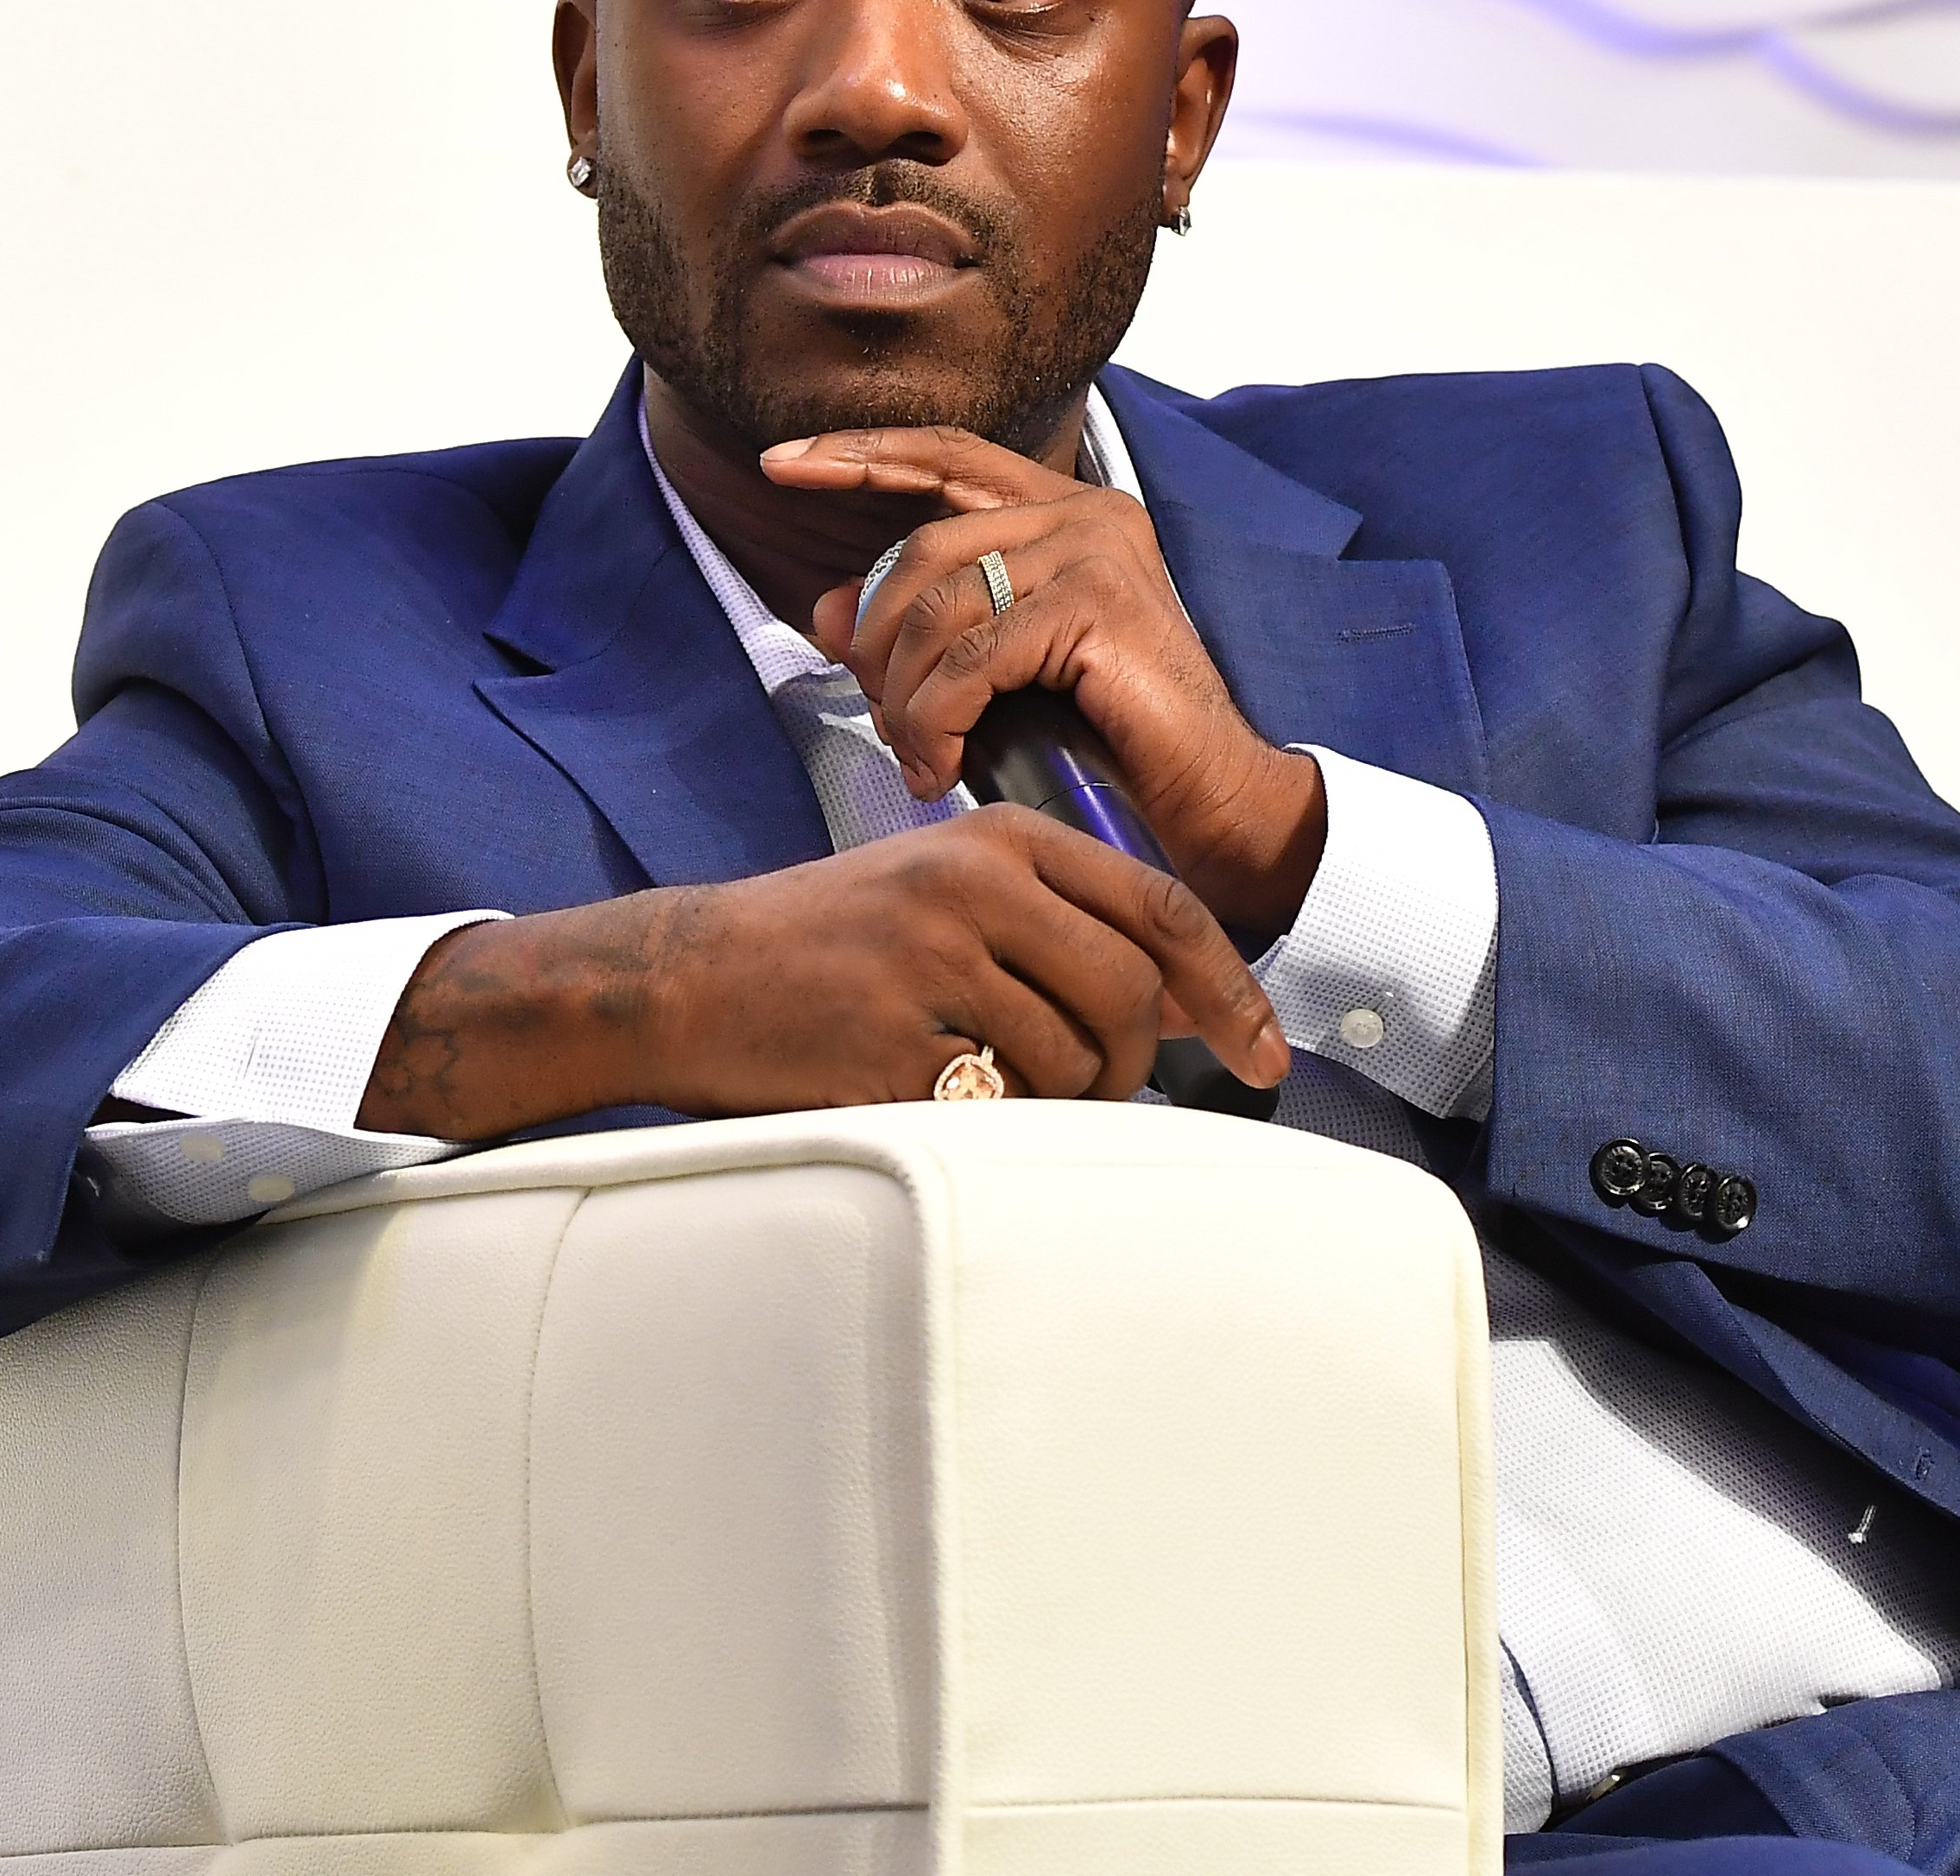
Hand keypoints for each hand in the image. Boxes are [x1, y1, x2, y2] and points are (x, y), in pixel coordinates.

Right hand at [356, 804, 1289, 1139]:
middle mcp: (973, 885)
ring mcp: (931, 961)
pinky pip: (995, 1105)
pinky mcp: (892, 1037)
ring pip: (1071, 1056)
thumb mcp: (951, 893)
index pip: (1163, 909)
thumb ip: (1066, 927)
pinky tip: (936, 1091)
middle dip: (1134, 1062)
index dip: (1230, 991)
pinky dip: (988, 1119)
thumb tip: (1192, 1003)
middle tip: (1099, 1090)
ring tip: (998, 1084)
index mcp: (1001, 840)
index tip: (1266, 1056)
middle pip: (1131, 991)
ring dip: (1061, 1099)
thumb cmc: (834, 942)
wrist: (692, 975)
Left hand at [767, 424, 1329, 944]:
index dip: (857, 453)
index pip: (944, 454)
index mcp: (1067, 511)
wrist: (1212, 805)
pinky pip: (969, 659)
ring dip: (901, 696)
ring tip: (914, 757)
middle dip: (873, 640)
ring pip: (936, 608)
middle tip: (874, 715)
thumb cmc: (1112, 743)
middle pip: (921, 550)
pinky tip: (940, 767)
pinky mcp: (1097, 606)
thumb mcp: (998, 673)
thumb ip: (922, 629)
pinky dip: (936, 719)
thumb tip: (821, 611)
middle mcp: (1086, 514)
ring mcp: (1096, 552)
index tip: (776, 461)